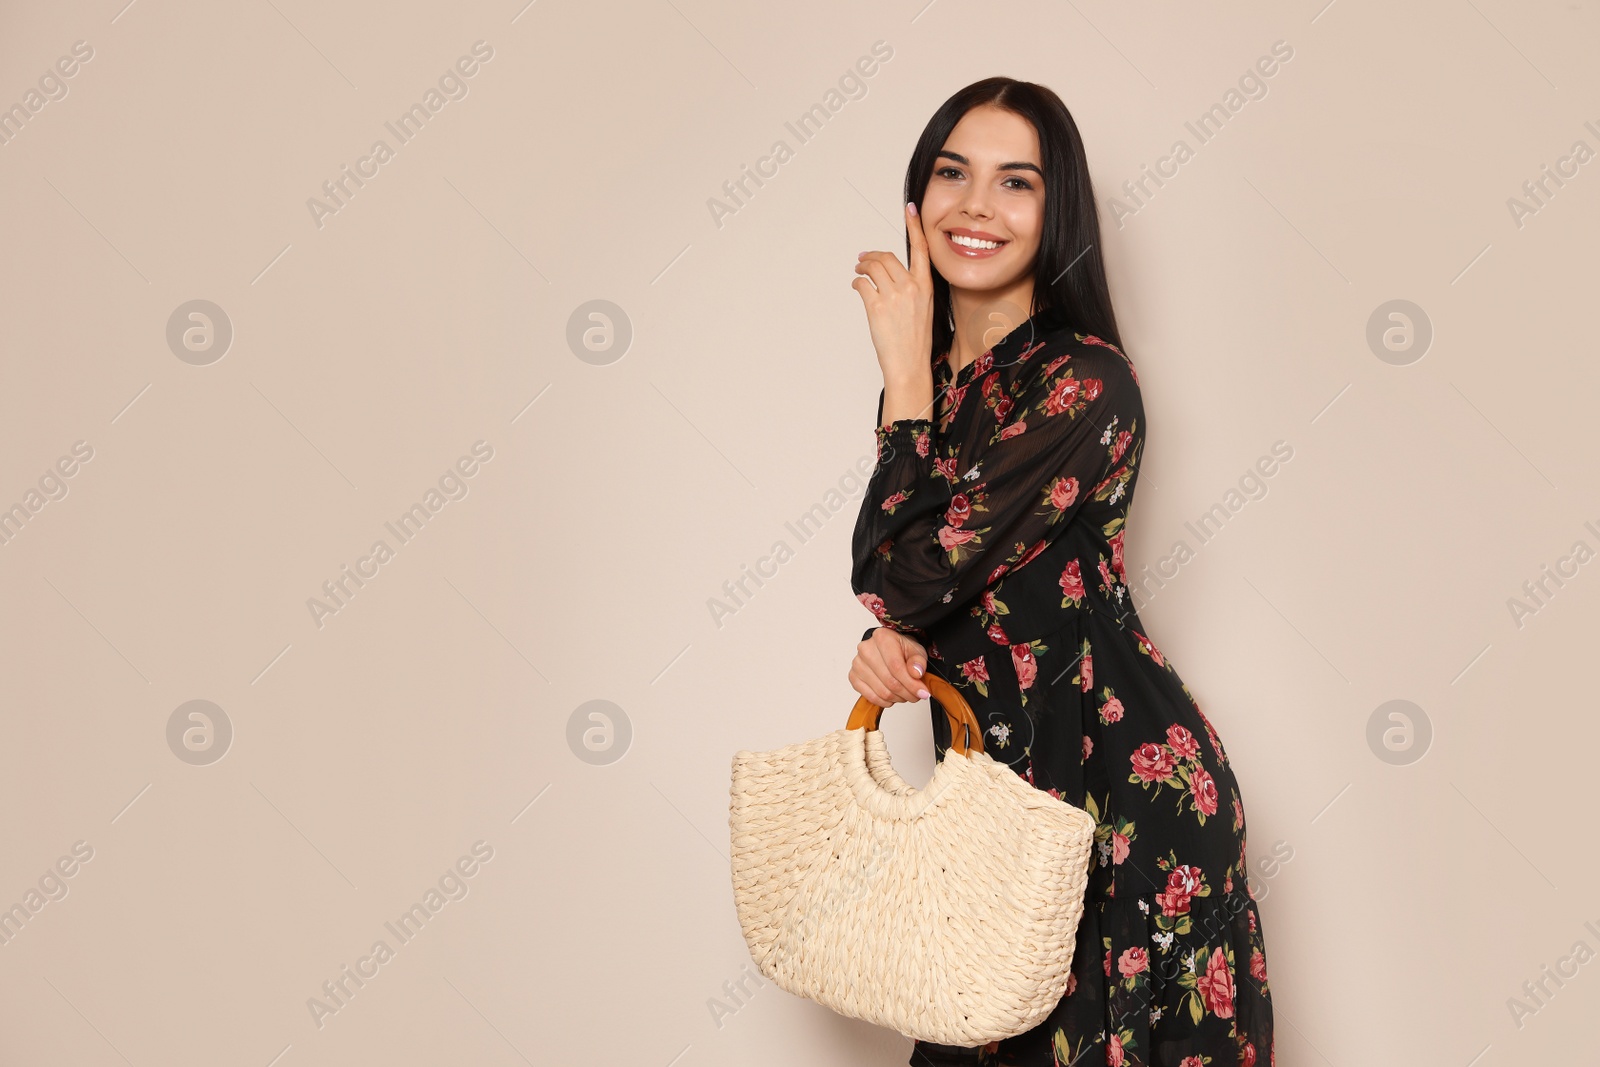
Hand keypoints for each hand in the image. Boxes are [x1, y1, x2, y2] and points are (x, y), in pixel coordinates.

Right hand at [849, 627, 930, 707]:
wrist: (888, 648)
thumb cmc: (901, 648)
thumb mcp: (916, 650)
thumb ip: (918, 661)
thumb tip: (916, 673)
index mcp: (882, 638)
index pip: (896, 667)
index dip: (911, 684)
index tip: (922, 692)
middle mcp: (866, 649)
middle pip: (890, 681)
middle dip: (907, 693)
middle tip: (917, 695)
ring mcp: (858, 664)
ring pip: (882, 692)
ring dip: (898, 698)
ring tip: (905, 694)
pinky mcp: (853, 677)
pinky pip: (870, 697)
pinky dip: (885, 701)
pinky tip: (893, 697)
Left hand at [851, 202, 934, 386]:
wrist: (910, 365)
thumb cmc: (916, 341)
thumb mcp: (923, 308)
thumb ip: (912, 288)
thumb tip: (892, 276)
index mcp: (926, 285)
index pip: (921, 248)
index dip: (914, 225)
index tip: (910, 208)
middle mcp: (911, 287)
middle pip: (887, 256)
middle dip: (871, 255)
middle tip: (862, 259)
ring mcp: (894, 296)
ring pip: (872, 267)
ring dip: (861, 267)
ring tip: (858, 272)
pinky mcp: (877, 307)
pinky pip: (862, 284)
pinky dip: (857, 283)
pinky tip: (858, 288)